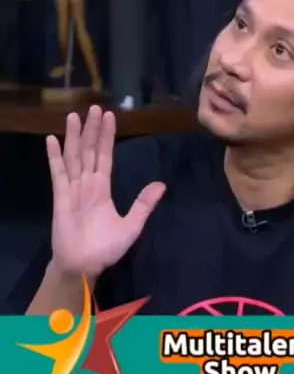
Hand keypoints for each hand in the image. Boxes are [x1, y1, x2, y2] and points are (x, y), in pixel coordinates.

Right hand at [46, 105, 165, 279]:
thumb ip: (143, 204)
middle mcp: (87, 183)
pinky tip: (52, 139)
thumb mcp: (131, 225)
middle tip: (94, 107)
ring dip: (73, 136)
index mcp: (103, 188)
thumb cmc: (106, 248)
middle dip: (92, 129)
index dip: (107, 137)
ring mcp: (73, 188)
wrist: (85, 266)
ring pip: (74, 156)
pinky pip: (58, 173)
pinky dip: (55, 156)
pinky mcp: (61, 197)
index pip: (105, 156)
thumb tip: (161, 184)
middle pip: (89, 150)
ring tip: (73, 116)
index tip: (110, 117)